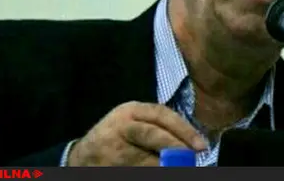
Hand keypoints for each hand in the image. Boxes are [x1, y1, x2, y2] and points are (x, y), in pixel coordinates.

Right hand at [67, 101, 205, 165]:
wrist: (81, 156)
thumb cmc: (118, 136)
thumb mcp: (135, 122)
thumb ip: (159, 127)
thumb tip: (193, 144)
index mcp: (131, 110)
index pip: (162, 114)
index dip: (184, 129)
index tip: (201, 146)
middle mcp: (121, 126)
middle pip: (152, 134)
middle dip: (175, 148)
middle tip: (191, 159)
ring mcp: (111, 147)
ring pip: (144, 158)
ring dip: (163, 166)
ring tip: (177, 168)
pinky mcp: (105, 166)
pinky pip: (133, 171)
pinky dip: (149, 173)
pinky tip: (158, 172)